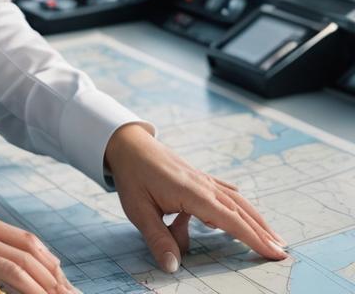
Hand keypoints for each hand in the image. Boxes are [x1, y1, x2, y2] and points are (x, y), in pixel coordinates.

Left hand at [103, 122, 289, 273]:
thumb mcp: (138, 210)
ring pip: (235, 200)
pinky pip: (224, 190)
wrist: (127, 142)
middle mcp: (203, 185)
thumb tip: (173, 268)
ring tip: (272, 236)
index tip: (274, 253)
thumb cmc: (132, 176)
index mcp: (192, 194)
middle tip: (283, 252)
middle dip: (262, 231)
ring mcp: (202, 178)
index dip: (253, 238)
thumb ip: (158, 239)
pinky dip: (238, 203)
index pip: (230, 220)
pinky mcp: (197, 176)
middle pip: (240, 211)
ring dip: (255, 218)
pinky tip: (243, 208)